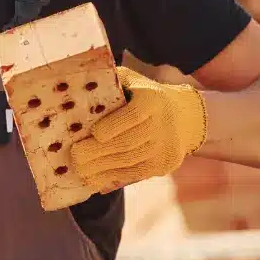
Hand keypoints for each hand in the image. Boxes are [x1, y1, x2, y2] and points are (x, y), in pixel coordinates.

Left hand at [70, 66, 206, 193]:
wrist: (185, 117)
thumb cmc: (144, 96)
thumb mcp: (132, 81)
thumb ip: (110, 82)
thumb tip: (78, 88)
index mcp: (153, 98)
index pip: (134, 114)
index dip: (112, 126)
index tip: (93, 132)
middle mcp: (162, 123)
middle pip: (127, 142)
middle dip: (97, 151)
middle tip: (74, 156)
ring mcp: (164, 147)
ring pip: (128, 161)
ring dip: (100, 168)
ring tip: (78, 169)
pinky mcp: (163, 165)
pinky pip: (134, 174)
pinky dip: (111, 177)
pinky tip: (93, 178)